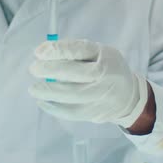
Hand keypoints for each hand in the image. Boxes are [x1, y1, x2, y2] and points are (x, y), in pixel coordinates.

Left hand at [29, 39, 147, 127]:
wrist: (128, 95)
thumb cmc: (105, 68)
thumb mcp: (96, 52)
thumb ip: (71, 49)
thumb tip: (41, 51)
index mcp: (105, 56)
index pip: (79, 50)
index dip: (57, 51)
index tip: (38, 53)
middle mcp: (106, 76)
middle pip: (74, 73)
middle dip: (50, 70)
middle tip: (34, 69)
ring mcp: (102, 96)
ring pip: (72, 95)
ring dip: (48, 91)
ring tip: (34, 88)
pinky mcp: (96, 112)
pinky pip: (72, 112)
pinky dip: (54, 108)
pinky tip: (42, 102)